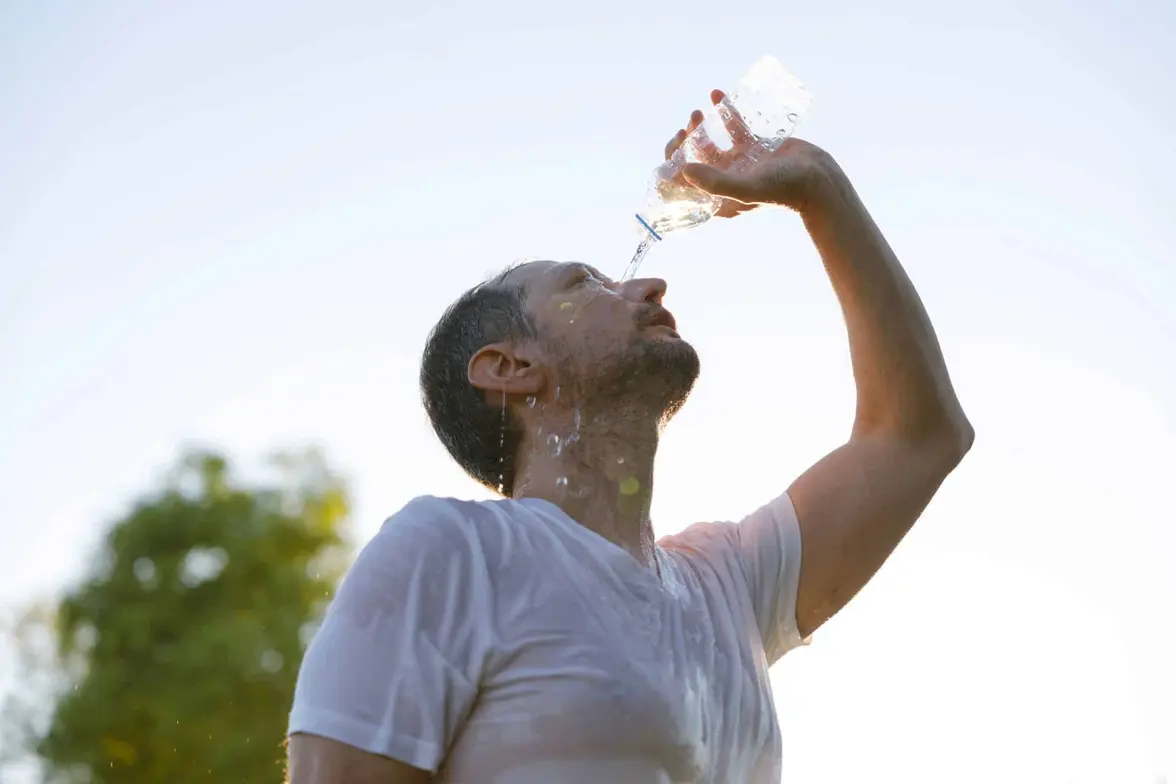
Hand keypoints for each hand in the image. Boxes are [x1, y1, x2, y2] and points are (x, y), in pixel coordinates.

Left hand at [663, 89, 838, 215]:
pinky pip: (734, 127)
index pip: (685, 185)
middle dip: (685, 143)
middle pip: (694, 161)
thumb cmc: (785, 189)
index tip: (676, 146)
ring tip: (698, 112)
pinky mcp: (754, 147)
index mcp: (719, 197)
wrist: (820, 179)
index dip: (673, 166)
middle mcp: (726, 180)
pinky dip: (724, 112)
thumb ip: (715, 182)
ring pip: (710, 143)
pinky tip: (716, 94)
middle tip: (686, 127)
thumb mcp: (747, 187)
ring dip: (700, 127)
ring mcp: (740, 163)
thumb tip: (683, 170)